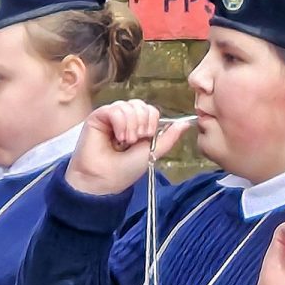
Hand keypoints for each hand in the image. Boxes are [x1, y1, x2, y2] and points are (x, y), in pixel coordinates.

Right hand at [64, 100, 191, 196]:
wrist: (105, 179)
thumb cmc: (125, 170)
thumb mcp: (152, 152)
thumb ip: (168, 137)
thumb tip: (185, 123)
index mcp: (137, 126)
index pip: (150, 110)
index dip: (152, 120)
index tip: (147, 137)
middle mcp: (124, 119)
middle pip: (141, 105)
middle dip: (143, 122)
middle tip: (135, 140)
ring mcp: (110, 117)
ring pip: (128, 106)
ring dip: (131, 125)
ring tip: (125, 141)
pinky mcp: (98, 117)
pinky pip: (115, 109)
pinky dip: (120, 123)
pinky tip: (117, 137)